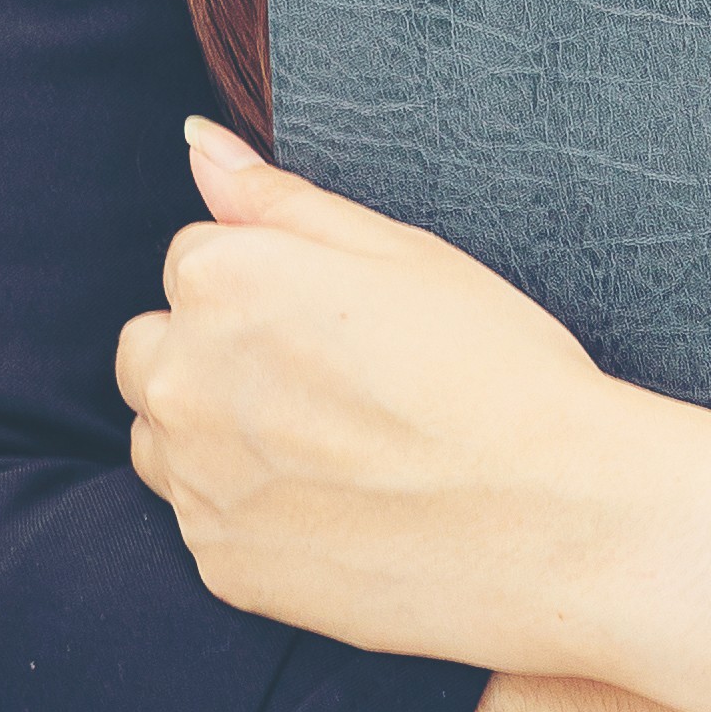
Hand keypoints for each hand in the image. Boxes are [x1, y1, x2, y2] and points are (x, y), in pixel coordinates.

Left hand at [117, 121, 689, 667]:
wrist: (555, 519)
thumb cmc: (496, 370)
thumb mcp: (400, 253)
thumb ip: (278, 200)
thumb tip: (198, 146)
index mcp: (223, 282)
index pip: (196, 258)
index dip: (271, 283)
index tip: (338, 318)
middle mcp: (184, 380)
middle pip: (154, 349)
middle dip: (213, 354)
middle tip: (325, 380)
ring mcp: (196, 482)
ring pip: (163, 438)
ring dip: (213, 432)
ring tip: (326, 445)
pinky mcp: (219, 565)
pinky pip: (203, 520)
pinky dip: (248, 511)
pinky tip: (335, 507)